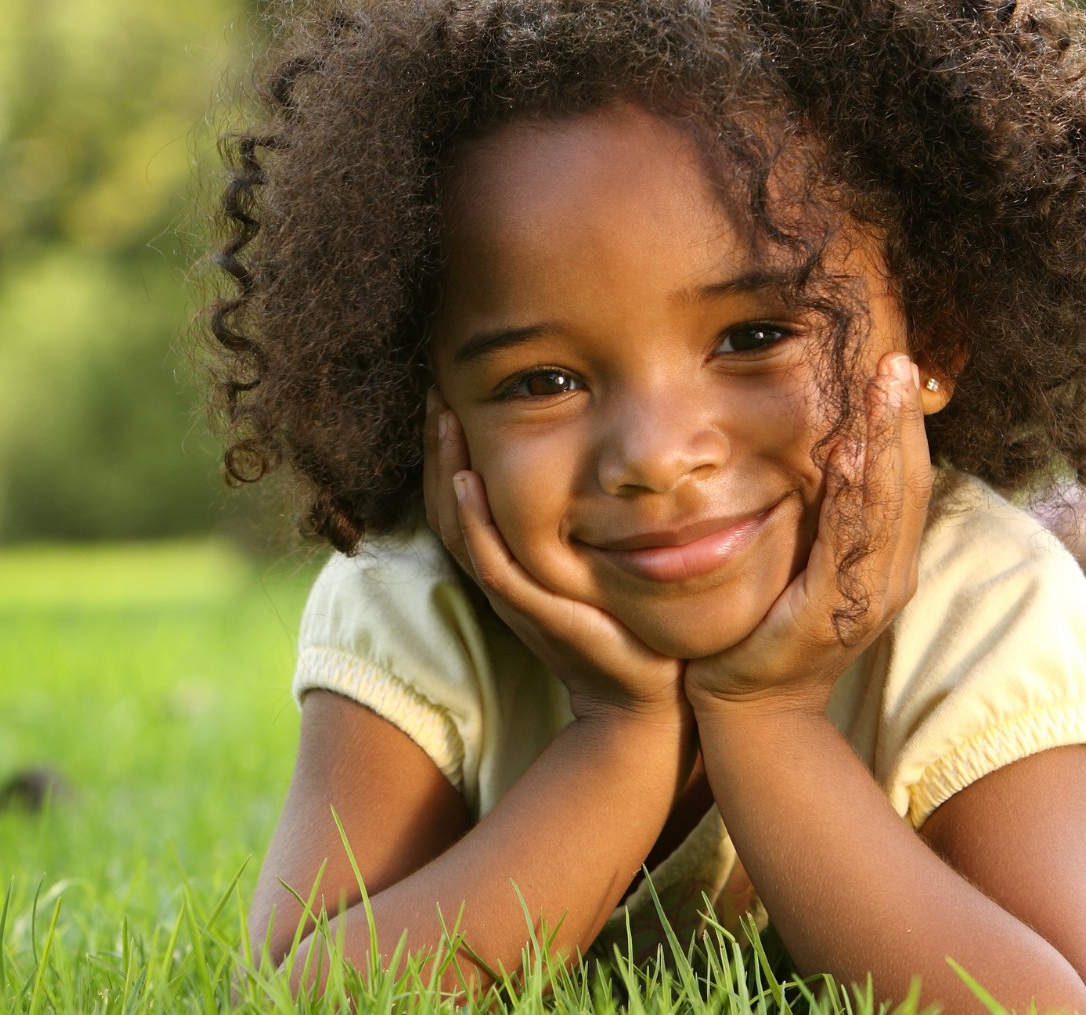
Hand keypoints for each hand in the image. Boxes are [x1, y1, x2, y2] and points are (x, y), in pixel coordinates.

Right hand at [424, 389, 686, 726]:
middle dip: (439, 446)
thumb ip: (588, 519)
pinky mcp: (532, 610)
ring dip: (446, 469)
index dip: (448, 449)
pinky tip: (466, 479)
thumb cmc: (629, 624)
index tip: (451, 396)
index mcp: (511, 561)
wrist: (648, 693)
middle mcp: (502, 575)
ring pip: (458, 525)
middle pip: (447, 503)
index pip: (461, 497)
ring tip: (445, 418)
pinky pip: (488, 561)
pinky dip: (472, 520)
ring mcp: (513, 594)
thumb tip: (606, 460)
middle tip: (437, 391)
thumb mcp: (600, 558)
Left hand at [683, 353, 935, 714]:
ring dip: (886, 440)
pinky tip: (847, 455)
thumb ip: (818, 516)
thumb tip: (820, 451)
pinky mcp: (832, 615)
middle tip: (898, 356)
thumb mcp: (800, 562)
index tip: (896, 364)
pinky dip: (851, 497)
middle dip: (902, 416)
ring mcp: (867, 597)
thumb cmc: (766, 630)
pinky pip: (848, 544)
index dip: (903, 422)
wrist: (749, 710)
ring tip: (884, 384)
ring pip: (888, 505)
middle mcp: (890, 575)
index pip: (905, 477)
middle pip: (908, 481)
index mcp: (885, 560)